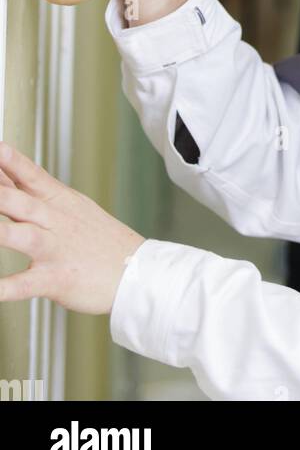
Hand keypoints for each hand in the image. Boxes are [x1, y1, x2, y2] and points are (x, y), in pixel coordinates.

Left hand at [0, 141, 145, 314]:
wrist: (136, 271)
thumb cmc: (102, 241)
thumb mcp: (75, 209)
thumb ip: (37, 196)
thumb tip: (8, 179)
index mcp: (60, 202)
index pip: (31, 175)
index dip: (10, 161)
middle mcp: (56, 222)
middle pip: (22, 202)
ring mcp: (56, 250)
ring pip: (24, 237)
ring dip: (1, 233)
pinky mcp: (57, 279)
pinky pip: (28, 284)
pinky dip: (8, 287)